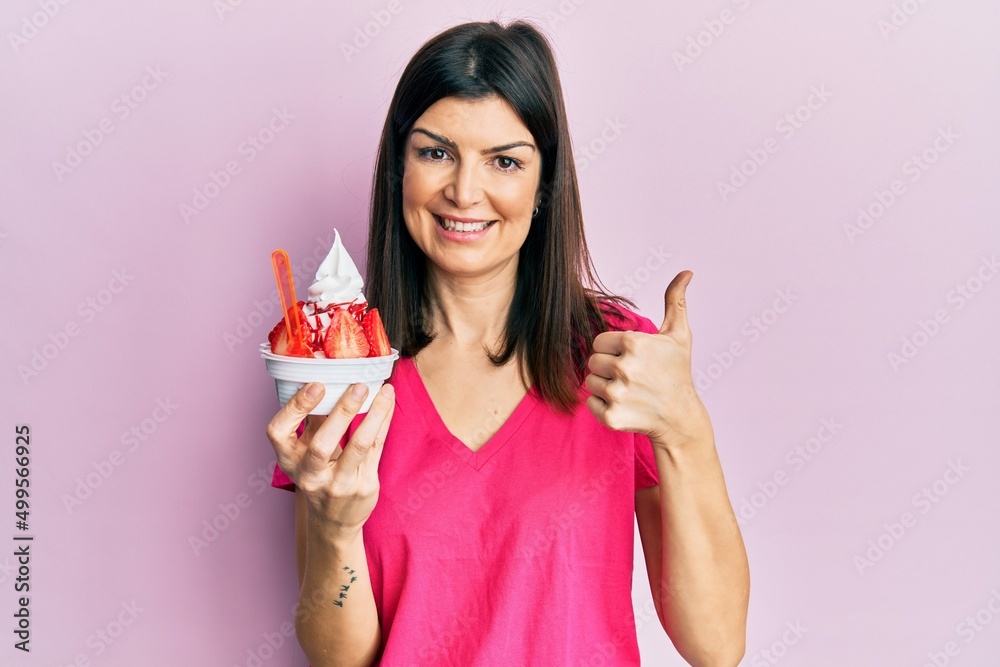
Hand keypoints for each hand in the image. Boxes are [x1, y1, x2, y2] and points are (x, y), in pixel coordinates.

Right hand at [266, 381, 395, 536]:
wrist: (333, 520)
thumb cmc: (319, 473)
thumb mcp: (305, 451)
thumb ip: (313, 420)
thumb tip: (327, 378)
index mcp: (288, 461)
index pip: (278, 433)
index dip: (295, 408)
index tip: (316, 384)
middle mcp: (310, 475)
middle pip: (322, 445)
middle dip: (341, 413)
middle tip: (358, 386)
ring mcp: (338, 484)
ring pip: (358, 446)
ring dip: (373, 415)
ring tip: (384, 391)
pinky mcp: (364, 486)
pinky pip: (377, 449)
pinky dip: (383, 422)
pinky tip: (388, 403)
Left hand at [585, 271, 711, 449]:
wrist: (681, 417)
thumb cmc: (677, 373)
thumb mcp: (679, 335)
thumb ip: (675, 301)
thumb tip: (686, 272)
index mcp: (634, 343)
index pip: (599, 341)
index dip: (613, 349)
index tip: (631, 358)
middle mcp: (624, 367)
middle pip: (593, 361)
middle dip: (608, 367)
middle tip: (631, 376)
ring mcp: (617, 394)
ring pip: (590, 381)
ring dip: (605, 386)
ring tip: (629, 390)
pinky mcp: (611, 416)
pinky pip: (590, 402)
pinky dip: (602, 406)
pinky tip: (625, 405)